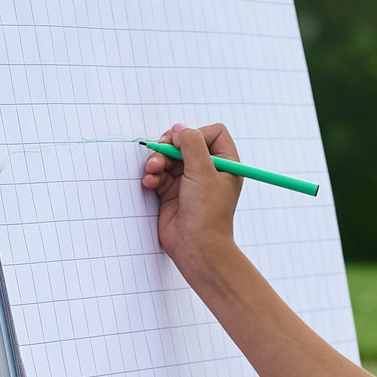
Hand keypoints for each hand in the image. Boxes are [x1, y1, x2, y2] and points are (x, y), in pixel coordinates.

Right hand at [141, 121, 241, 276]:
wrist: (196, 247)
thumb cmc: (208, 214)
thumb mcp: (203, 172)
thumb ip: (192, 144)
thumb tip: (180, 129)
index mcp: (225, 163)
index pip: (212, 133)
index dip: (196, 134)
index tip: (185, 144)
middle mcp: (208, 170)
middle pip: (185, 143)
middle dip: (170, 146)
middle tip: (161, 150)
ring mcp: (189, 182)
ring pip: (169, 158)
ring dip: (157, 160)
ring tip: (153, 170)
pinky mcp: (172, 193)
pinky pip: (159, 174)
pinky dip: (152, 176)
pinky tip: (150, 183)